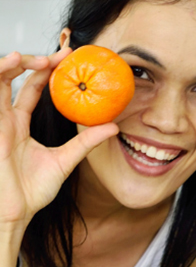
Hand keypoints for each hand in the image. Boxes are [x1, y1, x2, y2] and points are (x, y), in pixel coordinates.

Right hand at [0, 47, 117, 231]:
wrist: (15, 211)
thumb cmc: (32, 190)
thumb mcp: (65, 161)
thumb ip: (86, 142)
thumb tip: (113, 127)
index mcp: (19, 123)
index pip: (31, 87)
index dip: (47, 71)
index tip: (69, 58)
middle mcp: (5, 118)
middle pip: (13, 78)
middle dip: (33, 61)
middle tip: (59, 55)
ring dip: (9, 65)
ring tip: (28, 57)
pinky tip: (10, 67)